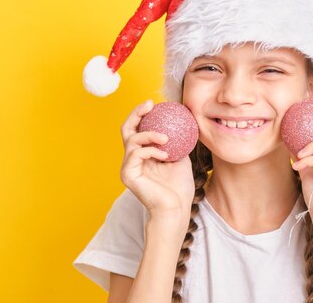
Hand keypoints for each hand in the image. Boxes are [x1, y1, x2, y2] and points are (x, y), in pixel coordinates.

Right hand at [120, 100, 194, 222]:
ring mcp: (127, 167)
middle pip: (126, 129)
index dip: (142, 114)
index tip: (155, 103)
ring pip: (131, 139)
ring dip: (149, 134)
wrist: (176, 209)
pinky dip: (151, 150)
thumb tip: (185, 120)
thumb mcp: (181, 158)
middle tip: (150, 105)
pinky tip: (165, 155)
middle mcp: (131, 159)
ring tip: (166, 138)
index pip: (137, 128)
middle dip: (136, 113)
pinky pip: (136, 154)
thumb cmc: (179, 188)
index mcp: (142, 154)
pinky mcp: (127, 174)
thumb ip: (177, 141)